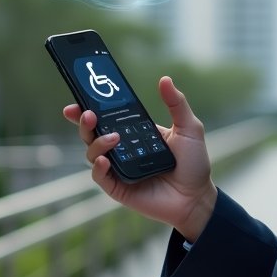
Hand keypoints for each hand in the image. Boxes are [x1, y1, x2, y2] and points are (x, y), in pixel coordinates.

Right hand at [63, 76, 216, 240]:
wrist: (197, 197)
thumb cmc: (194, 164)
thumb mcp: (188, 128)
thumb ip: (177, 104)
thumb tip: (165, 79)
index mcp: (134, 133)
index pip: (107, 118)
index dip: (89, 109)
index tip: (79, 100)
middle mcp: (122, 149)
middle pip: (93, 133)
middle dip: (84, 122)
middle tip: (88, 114)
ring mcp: (119, 169)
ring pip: (93, 152)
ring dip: (96, 142)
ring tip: (113, 137)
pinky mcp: (118, 188)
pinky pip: (100, 176)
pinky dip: (98, 167)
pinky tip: (104, 160)